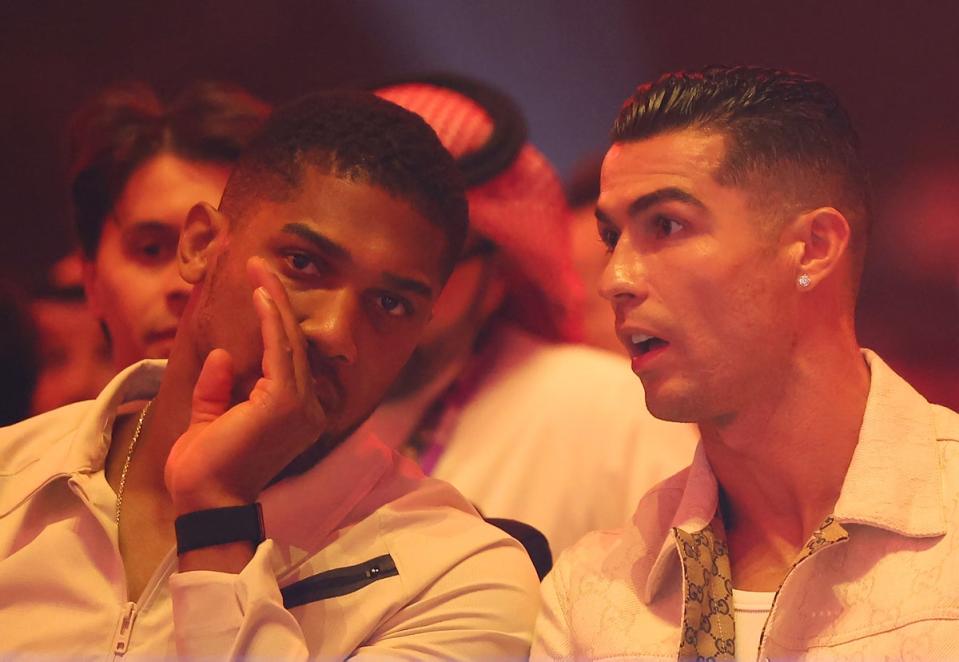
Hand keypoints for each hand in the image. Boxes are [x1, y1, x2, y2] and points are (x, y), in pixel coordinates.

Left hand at [164, 256, 326, 513]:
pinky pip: (280, 351)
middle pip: (294, 343)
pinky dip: (271, 321)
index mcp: (295, 415)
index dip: (276, 321)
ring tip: (260, 270)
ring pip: (289, 342)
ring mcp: (301, 406)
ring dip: (274, 302)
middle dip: (277, 302)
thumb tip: (222, 356)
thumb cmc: (206, 470)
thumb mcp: (209, 421)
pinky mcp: (285, 402)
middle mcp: (308, 408)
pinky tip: (262, 297)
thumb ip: (218, 391)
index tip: (260, 289)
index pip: (288, 359)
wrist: (205, 501)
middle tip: (260, 266)